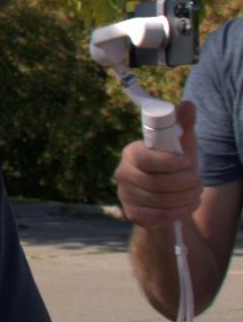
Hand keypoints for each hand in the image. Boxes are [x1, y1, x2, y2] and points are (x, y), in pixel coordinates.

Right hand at [115, 101, 201, 226]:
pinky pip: (159, 216)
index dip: (170, 162)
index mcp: (131, 153)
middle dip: (184, 183)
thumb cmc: (172, 165)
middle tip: (198, 180)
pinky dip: (179, 212)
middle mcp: (123, 174)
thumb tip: (188, 104)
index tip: (189, 161)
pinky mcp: (133, 214)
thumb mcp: (180, 145)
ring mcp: (125, 195)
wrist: (163, 196)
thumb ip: (183, 124)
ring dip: (186, 198)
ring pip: (161, 201)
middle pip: (156, 183)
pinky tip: (187, 205)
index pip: (145, 159)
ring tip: (196, 192)